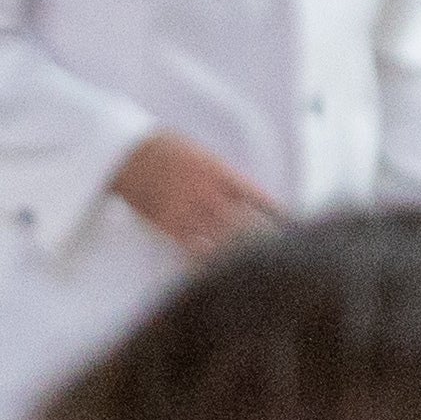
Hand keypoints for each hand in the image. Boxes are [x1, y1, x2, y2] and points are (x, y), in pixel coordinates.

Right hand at [111, 131, 283, 257]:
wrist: (126, 152)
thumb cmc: (163, 148)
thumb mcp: (202, 153)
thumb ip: (223, 174)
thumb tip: (244, 195)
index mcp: (221, 173)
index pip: (259, 199)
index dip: (278, 217)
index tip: (294, 230)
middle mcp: (209, 193)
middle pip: (245, 223)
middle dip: (263, 241)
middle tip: (281, 259)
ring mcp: (188, 210)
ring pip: (221, 238)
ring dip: (239, 254)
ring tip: (255, 269)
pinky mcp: (167, 223)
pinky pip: (191, 247)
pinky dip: (206, 260)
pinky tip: (218, 271)